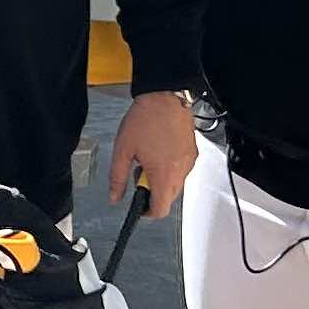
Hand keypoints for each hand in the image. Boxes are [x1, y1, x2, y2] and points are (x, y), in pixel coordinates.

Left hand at [105, 90, 196, 217]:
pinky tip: (158, 152)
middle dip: (152, 193)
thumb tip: (115, 196)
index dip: (146, 212)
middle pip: (168, 199)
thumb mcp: (123, 150)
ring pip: (175, 184)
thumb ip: (118, 178)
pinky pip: (182, 170)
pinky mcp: (193, 152)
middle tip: (138, 173)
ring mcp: (189, 162)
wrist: (165, 96)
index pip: (160, 210)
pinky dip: (170, 169)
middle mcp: (181, 172)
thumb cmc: (146, 119)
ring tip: (147, 158)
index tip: (138, 206)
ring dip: (161, 180)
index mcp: (163, 175)